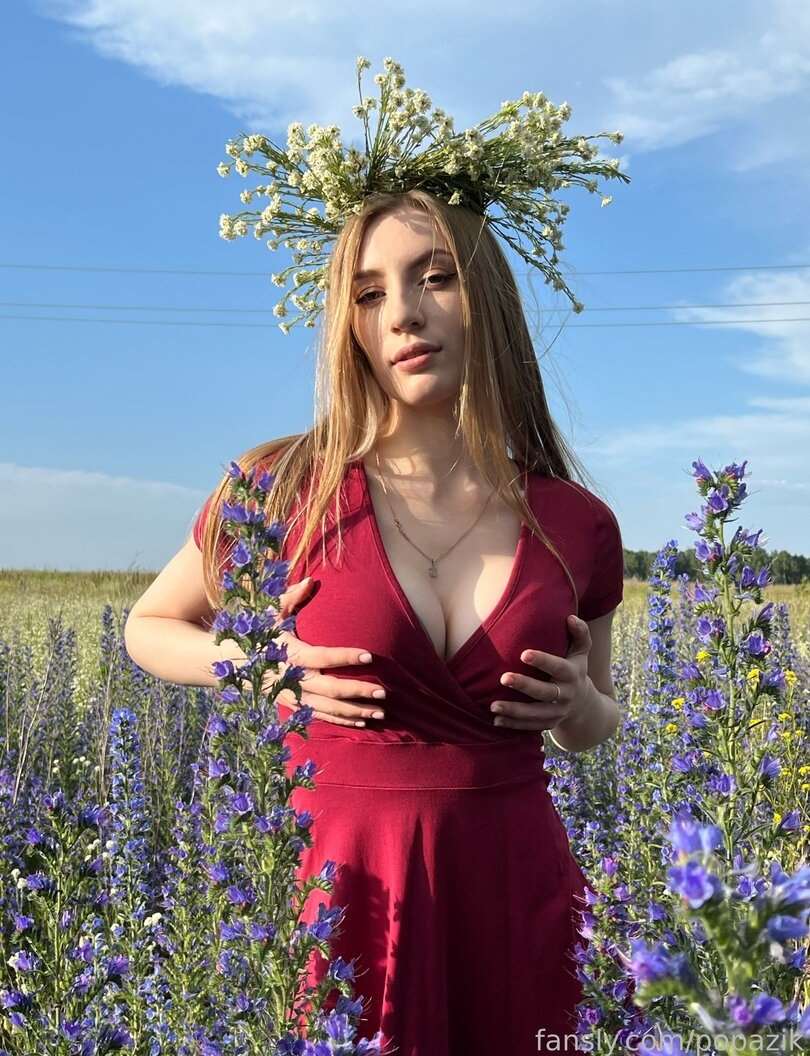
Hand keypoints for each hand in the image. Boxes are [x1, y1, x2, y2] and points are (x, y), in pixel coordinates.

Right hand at [264, 577, 386, 727]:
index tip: (369, 656)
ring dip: (354, 712)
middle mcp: (291, 678)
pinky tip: (361, 723)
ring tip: (380, 713)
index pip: (322, 657)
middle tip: (383, 692)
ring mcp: (292, 696)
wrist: (229, 663)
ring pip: (327, 709)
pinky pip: (319, 717)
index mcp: (289, 653)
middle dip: (357, 691)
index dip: (345, 657)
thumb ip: (291, 597)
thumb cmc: (255, 632)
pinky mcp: (292, 706)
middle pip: (329, 689)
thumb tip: (311, 580)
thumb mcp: (269, 612)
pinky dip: (341, 721)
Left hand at [490, 614, 592, 731]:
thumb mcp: (582, 652)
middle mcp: (567, 694)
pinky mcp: (550, 724)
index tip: (523, 654)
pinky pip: (531, 727)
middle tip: (503, 678)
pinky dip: (514, 725)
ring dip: (515, 711)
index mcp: (573, 674)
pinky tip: (496, 721)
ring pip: (536, 714)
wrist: (586, 705)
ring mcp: (559, 712)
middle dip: (525, 686)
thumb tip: (570, 617)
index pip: (559, 667)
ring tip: (493, 706)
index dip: (543, 661)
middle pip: (545, 692)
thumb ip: (580, 633)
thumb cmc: (576, 669)